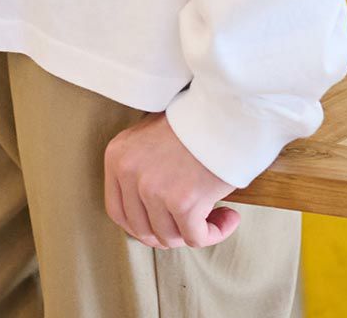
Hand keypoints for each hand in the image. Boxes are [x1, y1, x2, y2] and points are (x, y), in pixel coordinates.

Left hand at [104, 112, 242, 247]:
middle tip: (189, 223)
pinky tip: (229, 218)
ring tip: (214, 215)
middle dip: (168, 232)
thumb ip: (141, 168)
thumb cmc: (194, 119)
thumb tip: (148, 211)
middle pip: (142, 229)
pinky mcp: (183, 202)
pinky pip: (195, 238)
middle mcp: (130, 173)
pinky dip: (215, 233)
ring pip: (169, 236)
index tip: (160, 225)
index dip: (140, 226)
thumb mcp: (151, 135)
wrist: (224, 107)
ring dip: (192, 232)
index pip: (117, 211)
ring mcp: (155, 189)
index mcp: (118, 156)